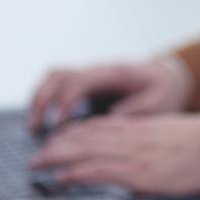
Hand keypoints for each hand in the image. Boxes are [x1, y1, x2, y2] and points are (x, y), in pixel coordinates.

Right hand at [27, 58, 192, 128]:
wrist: (166, 76)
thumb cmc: (162, 90)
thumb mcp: (158, 102)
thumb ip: (135, 111)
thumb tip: (110, 120)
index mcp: (113, 73)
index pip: (80, 81)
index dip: (67, 102)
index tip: (60, 126)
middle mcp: (96, 70)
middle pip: (58, 75)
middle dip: (44, 101)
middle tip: (36, 128)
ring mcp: (88, 75)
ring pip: (54, 78)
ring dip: (40, 100)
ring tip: (34, 127)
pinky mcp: (85, 85)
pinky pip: (58, 86)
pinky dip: (46, 101)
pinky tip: (43, 123)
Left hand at [28, 112, 199, 193]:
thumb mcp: (169, 135)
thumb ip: (149, 141)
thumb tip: (140, 155)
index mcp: (139, 127)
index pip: (97, 126)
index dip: (72, 133)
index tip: (58, 139)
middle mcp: (130, 136)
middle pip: (83, 136)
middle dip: (56, 145)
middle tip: (39, 155)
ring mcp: (132, 153)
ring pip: (84, 150)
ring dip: (57, 157)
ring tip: (39, 164)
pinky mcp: (137, 172)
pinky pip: (98, 170)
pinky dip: (76, 172)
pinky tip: (62, 177)